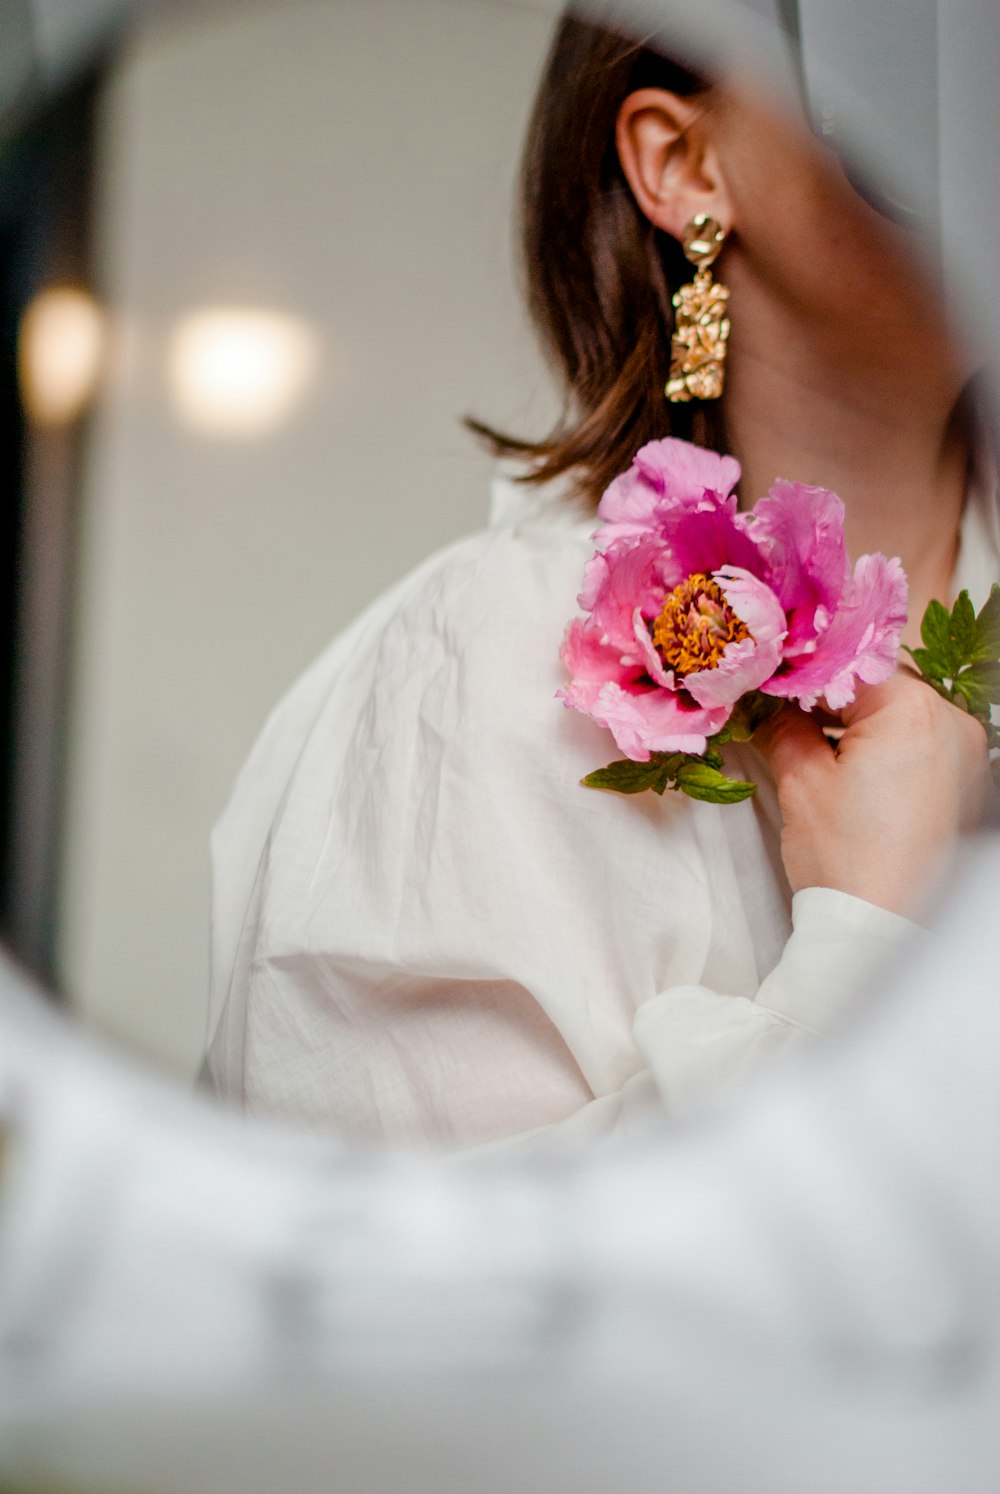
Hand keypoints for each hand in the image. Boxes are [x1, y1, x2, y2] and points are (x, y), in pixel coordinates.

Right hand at [754, 673, 990, 917]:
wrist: (884, 930)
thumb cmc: (847, 860)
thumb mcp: (801, 782)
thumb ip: (784, 728)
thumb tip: (771, 709)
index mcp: (912, 710)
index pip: (845, 668)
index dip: (797, 677)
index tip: (763, 687)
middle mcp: (954, 724)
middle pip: (878, 690)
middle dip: (829, 701)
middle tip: (780, 717)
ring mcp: (968, 757)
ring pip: (901, 719)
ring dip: (858, 727)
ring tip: (813, 748)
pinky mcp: (968, 788)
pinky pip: (922, 749)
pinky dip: (887, 752)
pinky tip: (851, 774)